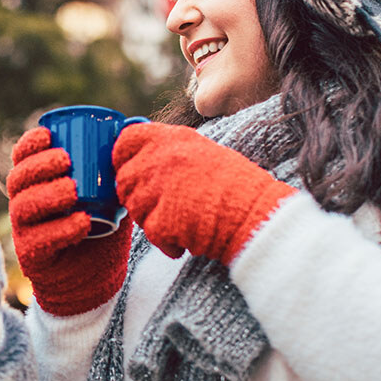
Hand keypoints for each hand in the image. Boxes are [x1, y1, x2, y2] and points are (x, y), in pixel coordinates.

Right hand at [7, 127, 131, 315]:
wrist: (95, 276)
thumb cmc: (100, 226)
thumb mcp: (109, 193)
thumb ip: (115, 166)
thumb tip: (134, 126)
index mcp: (36, 183)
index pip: (22, 158)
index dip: (29, 144)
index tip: (48, 134)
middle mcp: (24, 204)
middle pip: (18, 179)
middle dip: (38, 166)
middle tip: (65, 160)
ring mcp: (25, 230)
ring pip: (24, 207)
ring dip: (48, 195)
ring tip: (73, 190)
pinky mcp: (33, 256)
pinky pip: (40, 240)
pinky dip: (61, 230)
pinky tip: (82, 223)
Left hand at [113, 122, 296, 265]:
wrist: (258, 215)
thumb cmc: (238, 187)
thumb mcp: (203, 153)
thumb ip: (170, 153)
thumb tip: (141, 161)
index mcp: (172, 138)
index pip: (125, 140)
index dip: (121, 158)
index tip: (128, 169)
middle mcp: (161, 158)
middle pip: (124, 180)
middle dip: (137, 197)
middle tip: (162, 207)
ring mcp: (159, 189)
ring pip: (134, 208)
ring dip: (152, 220)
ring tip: (182, 222)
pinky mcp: (162, 219)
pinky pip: (151, 233)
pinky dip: (167, 242)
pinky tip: (188, 239)